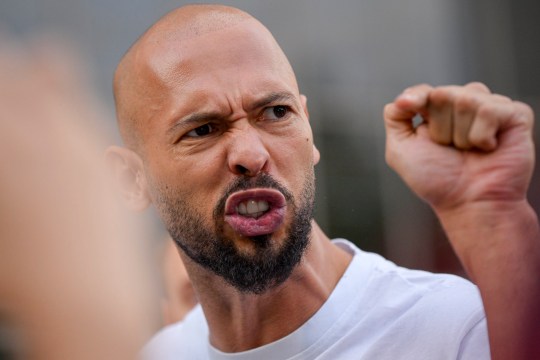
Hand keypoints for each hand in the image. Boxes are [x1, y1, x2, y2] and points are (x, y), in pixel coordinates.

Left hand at [383, 82, 533, 212]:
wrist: (469, 204)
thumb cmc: (438, 182)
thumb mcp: (400, 150)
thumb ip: (395, 118)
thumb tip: (400, 97)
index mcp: (437, 112)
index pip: (424, 90)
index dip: (415, 97)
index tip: (409, 107)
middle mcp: (463, 106)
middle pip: (442, 93)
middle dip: (439, 127)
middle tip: (450, 149)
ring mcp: (490, 108)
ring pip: (465, 98)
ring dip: (460, 134)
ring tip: (469, 151)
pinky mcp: (514, 115)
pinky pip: (489, 109)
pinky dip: (482, 135)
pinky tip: (487, 149)